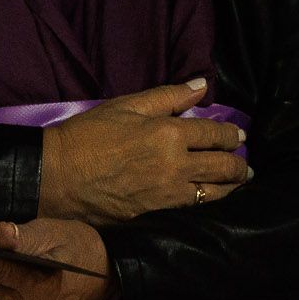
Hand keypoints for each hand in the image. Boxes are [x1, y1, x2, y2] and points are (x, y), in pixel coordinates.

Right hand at [38, 79, 247, 222]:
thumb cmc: (86, 135)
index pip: (215, 133)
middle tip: (243, 164)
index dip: (231, 134)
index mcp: (170, 133)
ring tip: (236, 183)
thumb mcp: (124, 106)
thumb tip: (202, 85)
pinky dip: (209, 203)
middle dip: (239, 164)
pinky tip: (211, 199)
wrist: (55, 176)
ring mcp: (168, 194)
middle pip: (223, 165)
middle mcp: (176, 165)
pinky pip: (195, 209)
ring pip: (215, 192)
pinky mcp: (157, 214)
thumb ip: (167, 96)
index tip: (237, 136)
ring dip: (231, 186)